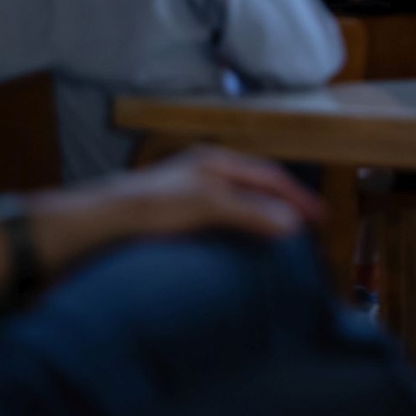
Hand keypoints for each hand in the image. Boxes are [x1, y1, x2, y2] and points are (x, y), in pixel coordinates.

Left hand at [91, 147, 324, 241]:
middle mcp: (205, 175)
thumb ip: (250, 211)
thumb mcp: (206, 205)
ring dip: (260, 222)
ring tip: (279, 244)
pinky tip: (238, 253)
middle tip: (305, 232)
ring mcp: (188, 196)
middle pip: (255, 188)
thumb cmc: (150, 208)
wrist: (95, 226)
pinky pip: (219, 224)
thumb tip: (292, 224)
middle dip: (283, 207)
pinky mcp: (174, 219)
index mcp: (216, 162)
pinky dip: (238, 235)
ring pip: (237, 206)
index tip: (319, 220)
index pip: (270, 176)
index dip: (296, 198)